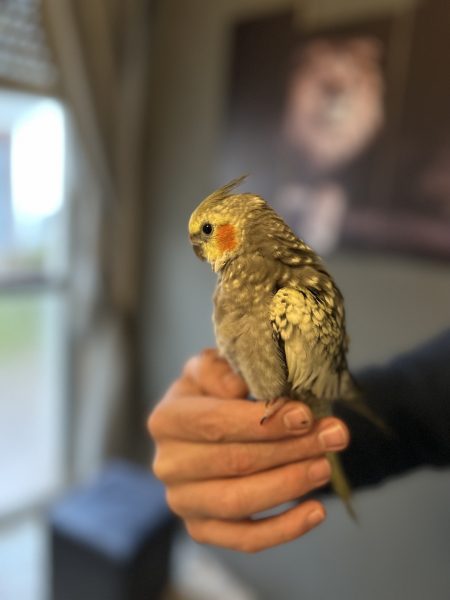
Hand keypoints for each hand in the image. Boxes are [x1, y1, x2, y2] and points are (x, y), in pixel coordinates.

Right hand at [148, 349, 349, 552]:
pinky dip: (283, 529)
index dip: (261, 422)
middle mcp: (167, 465)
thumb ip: (218, 370)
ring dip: (289, 484)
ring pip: (238, 502)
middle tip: (333, 436)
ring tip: (325, 466)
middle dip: (290, 449)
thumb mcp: (210, 367)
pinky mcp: (201, 529)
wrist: (204, 425)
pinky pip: (243, 538)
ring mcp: (182, 501)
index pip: (215, 423)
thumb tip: (238, 389)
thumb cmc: (212, 392)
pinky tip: (315, 511)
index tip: (304, 416)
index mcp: (166, 420)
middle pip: (234, 462)